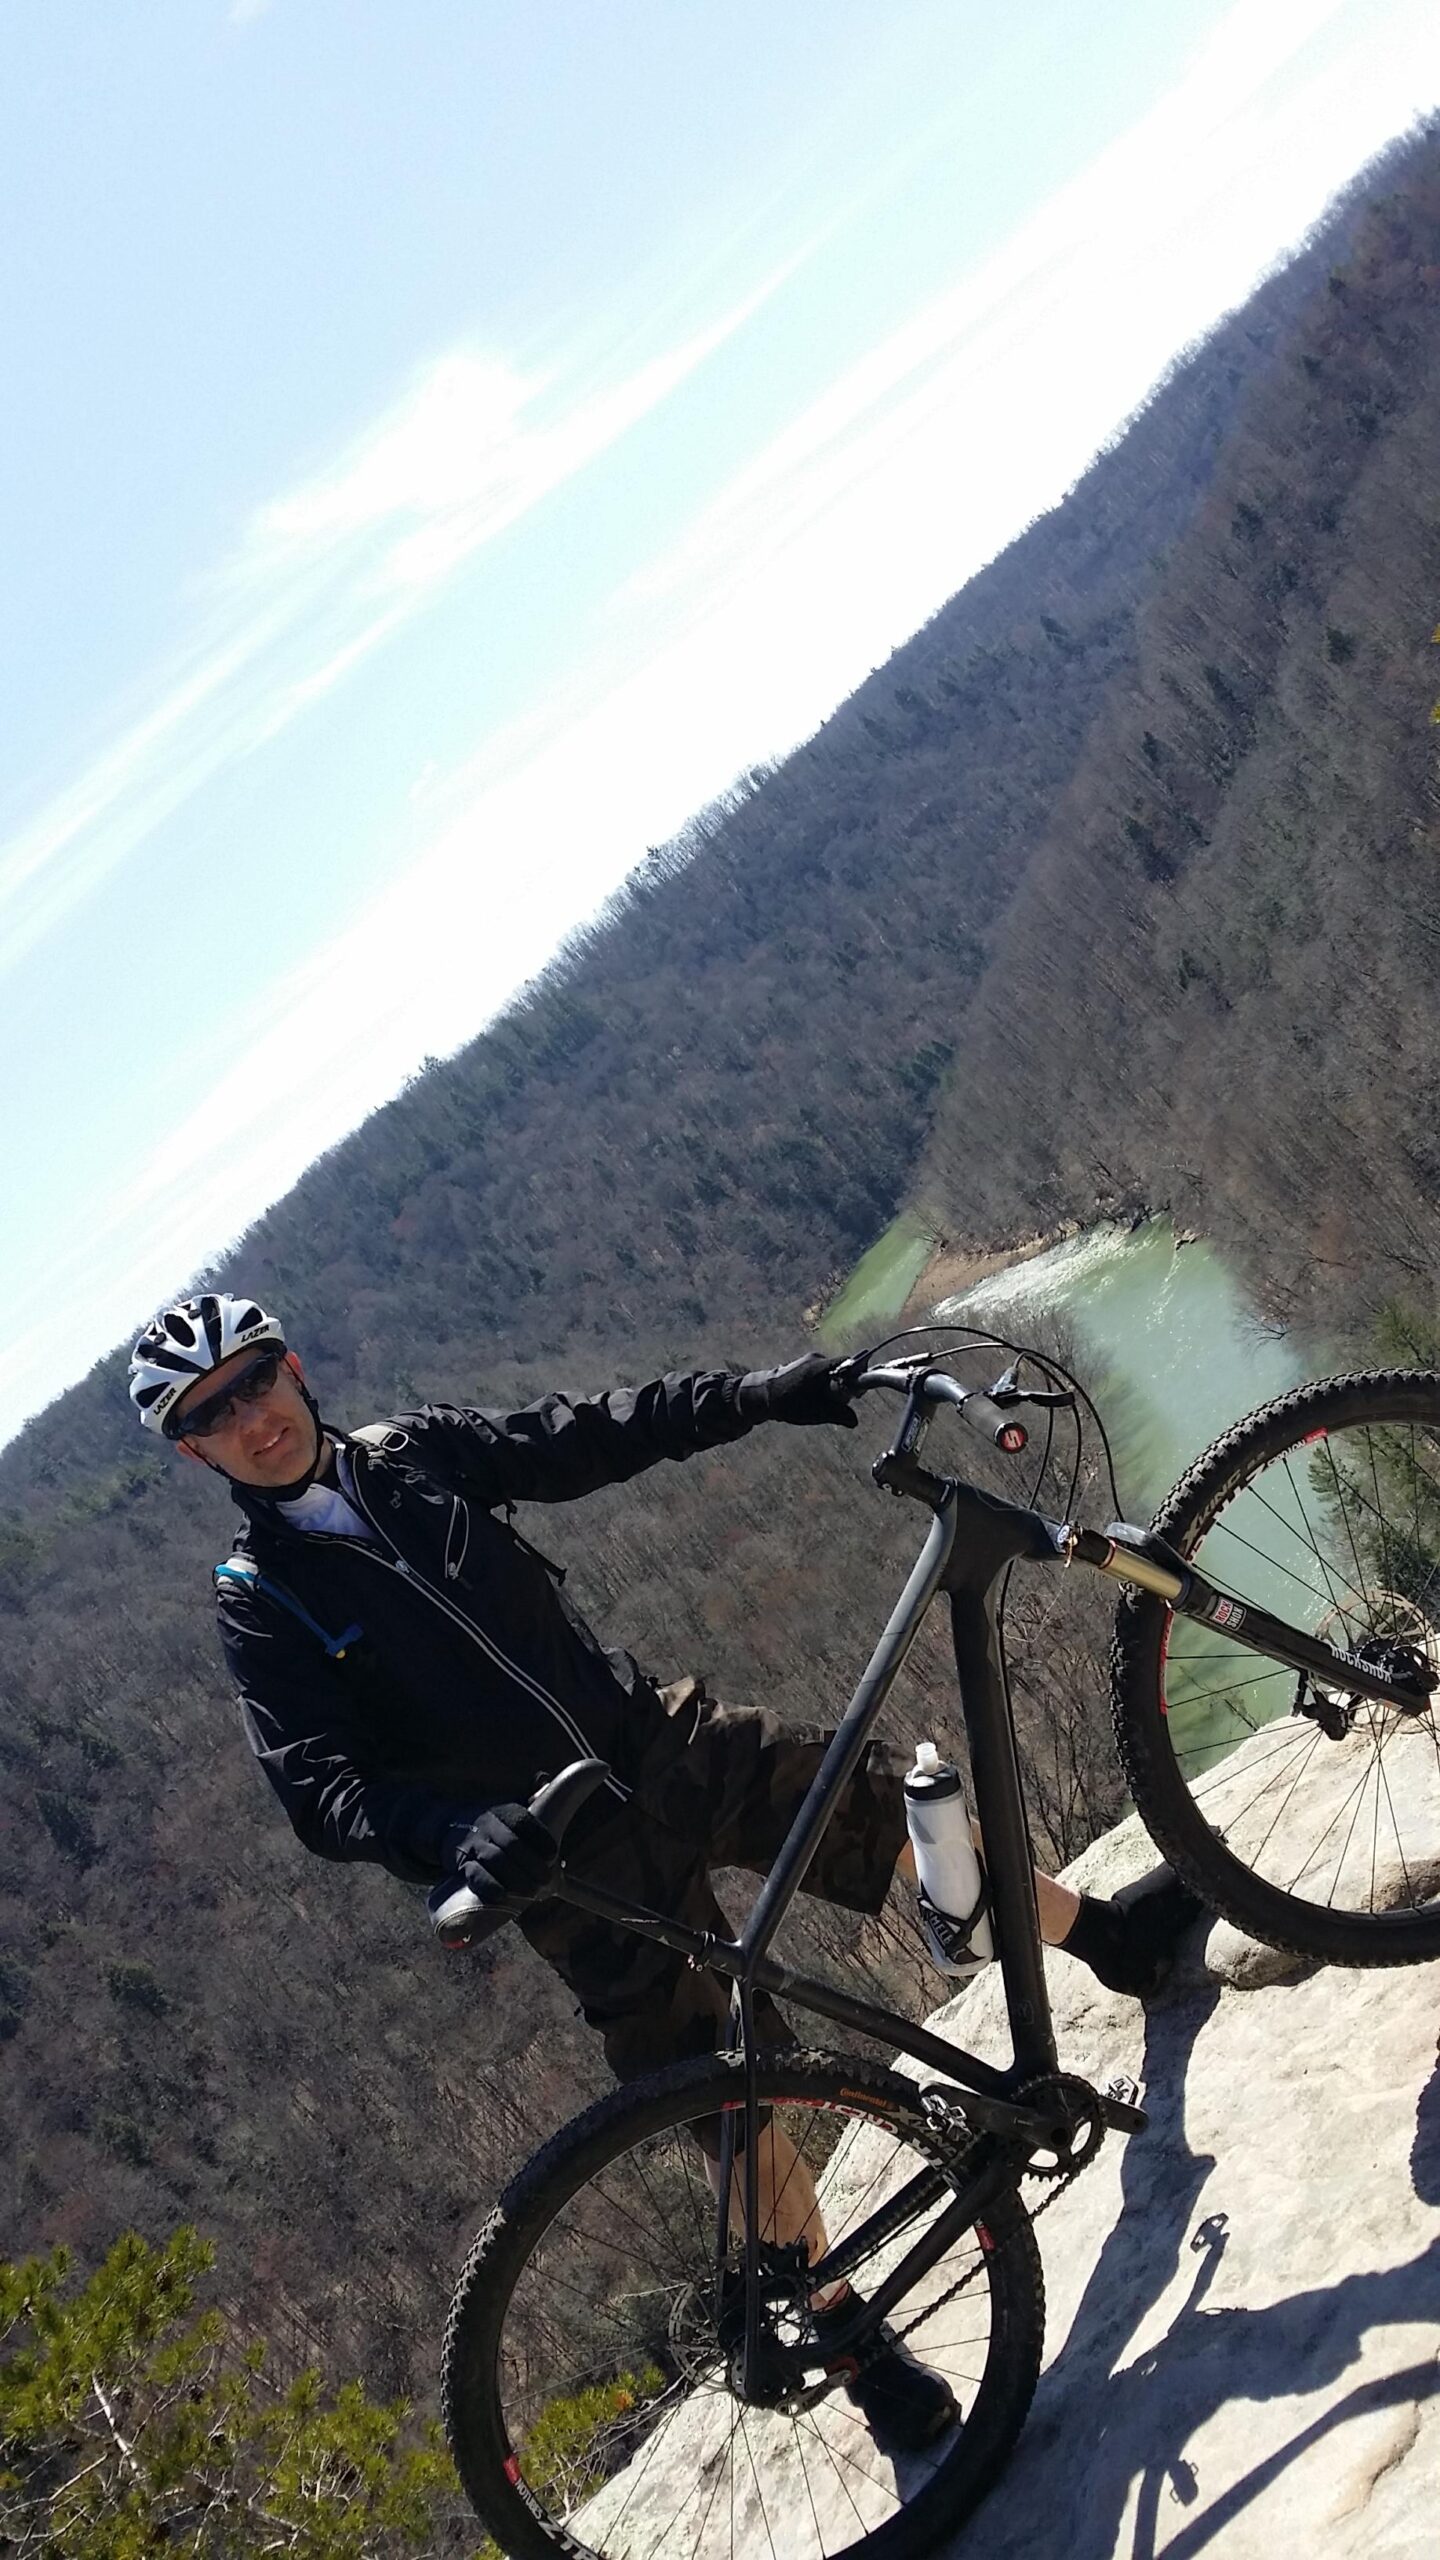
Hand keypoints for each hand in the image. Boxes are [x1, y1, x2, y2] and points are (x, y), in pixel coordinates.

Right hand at [452, 1803, 559, 1912]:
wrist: (447, 1826)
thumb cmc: (490, 1823)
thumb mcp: (507, 1809)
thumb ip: (529, 1799)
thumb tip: (544, 1780)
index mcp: (503, 1811)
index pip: (523, 1822)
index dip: (540, 1839)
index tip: (553, 1855)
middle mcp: (487, 1825)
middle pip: (511, 1843)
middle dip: (531, 1864)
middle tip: (546, 1880)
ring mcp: (473, 1844)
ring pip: (495, 1859)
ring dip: (516, 1878)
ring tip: (532, 1892)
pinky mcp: (461, 1863)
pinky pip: (475, 1874)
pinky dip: (489, 1885)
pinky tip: (503, 1896)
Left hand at [735, 1352, 867, 1429]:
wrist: (760, 1396)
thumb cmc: (787, 1403)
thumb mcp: (815, 1413)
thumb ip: (837, 1415)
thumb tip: (855, 1421)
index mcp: (821, 1366)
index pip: (849, 1363)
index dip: (858, 1376)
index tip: (857, 1392)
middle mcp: (816, 1359)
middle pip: (841, 1369)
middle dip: (842, 1386)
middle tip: (837, 1402)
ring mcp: (807, 1361)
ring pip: (830, 1373)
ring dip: (830, 1387)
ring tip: (820, 1403)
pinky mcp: (801, 1366)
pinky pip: (820, 1373)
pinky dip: (821, 1385)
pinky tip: (812, 1398)